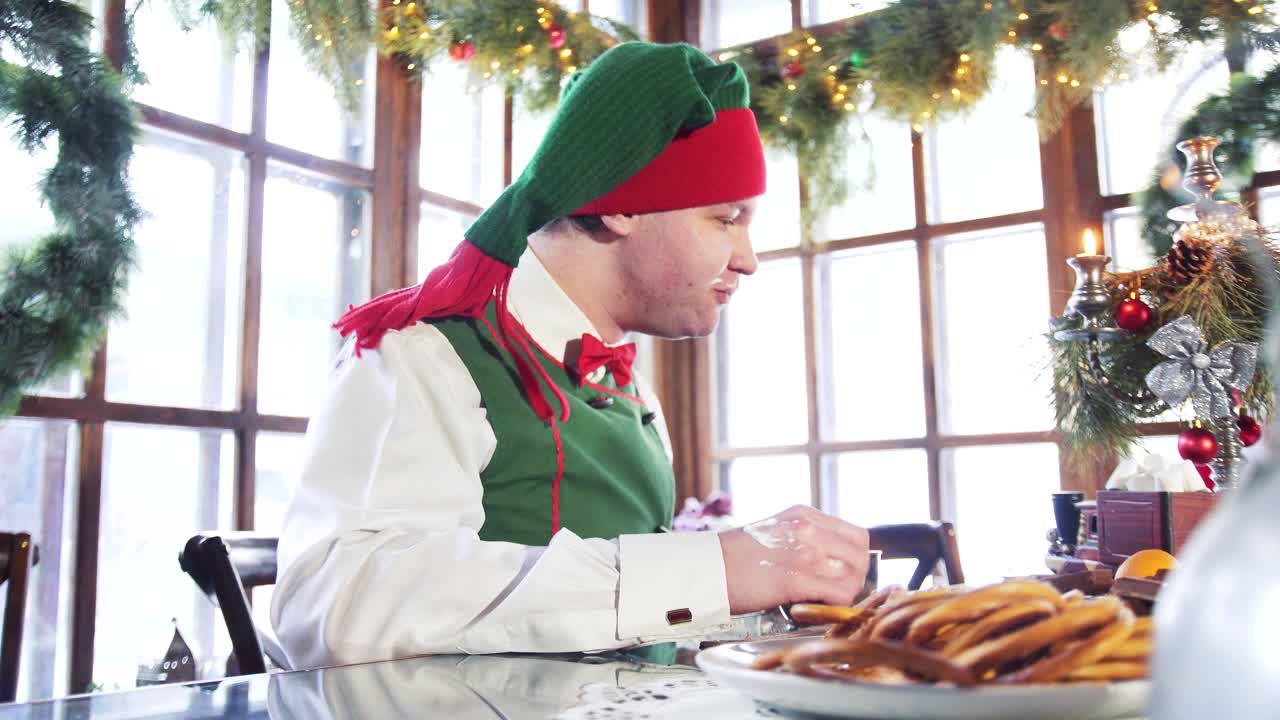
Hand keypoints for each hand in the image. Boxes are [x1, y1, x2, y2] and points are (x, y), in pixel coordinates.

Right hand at [717, 504, 869, 614]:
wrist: (707, 568)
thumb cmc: (735, 556)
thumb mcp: (775, 531)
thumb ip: (805, 538)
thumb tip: (831, 562)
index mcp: (804, 515)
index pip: (857, 535)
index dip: (856, 557)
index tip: (845, 572)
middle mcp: (809, 529)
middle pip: (861, 556)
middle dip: (855, 577)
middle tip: (837, 591)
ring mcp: (805, 553)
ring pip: (854, 578)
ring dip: (845, 594)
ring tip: (823, 600)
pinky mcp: (797, 579)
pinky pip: (839, 595)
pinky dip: (834, 606)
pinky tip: (815, 607)